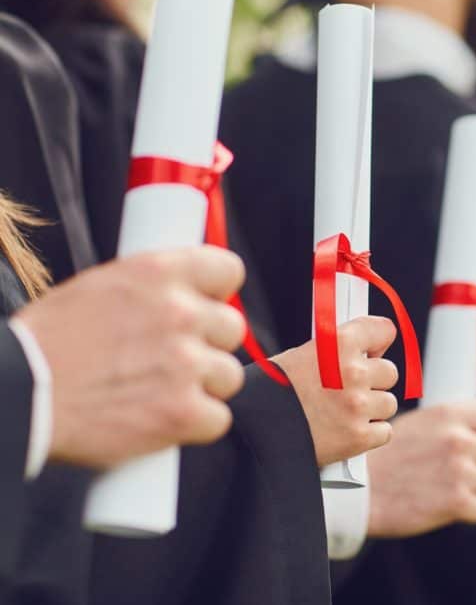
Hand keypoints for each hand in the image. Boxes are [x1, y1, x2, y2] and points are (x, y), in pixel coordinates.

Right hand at [15, 246, 247, 468]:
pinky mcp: (184, 413)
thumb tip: (184, 298)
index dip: (218, 293)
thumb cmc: (45, 345)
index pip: (229, 271)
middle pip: (232, 329)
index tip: (206, 306)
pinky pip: (218, 419)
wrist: (16, 395)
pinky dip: (194, 426)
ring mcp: (186, 364)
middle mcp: (180, 313)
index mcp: (158, 272)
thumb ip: (149, 292)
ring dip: (203, 387)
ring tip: (160, 393)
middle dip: (208, 345)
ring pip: (229, 376)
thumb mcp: (97, 289)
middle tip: (172, 359)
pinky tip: (163, 422)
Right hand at [273, 316, 398, 465]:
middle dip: (373, 381)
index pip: (384, 331)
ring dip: (372, 409)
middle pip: (389, 372)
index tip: (373, 350)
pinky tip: (347, 431)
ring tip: (344, 412)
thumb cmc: (271, 392)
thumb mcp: (301, 354)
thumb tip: (367, 351)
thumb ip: (337, 350)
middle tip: (349, 389)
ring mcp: (358, 405)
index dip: (378, 342)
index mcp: (339, 343)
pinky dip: (370, 434)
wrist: (254, 431)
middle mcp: (353, 371)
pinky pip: (384, 431)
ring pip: (388, 404)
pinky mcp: (358, 436)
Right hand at [366, 400, 475, 537]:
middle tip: (453, 471)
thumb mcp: (420, 423)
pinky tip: (443, 505)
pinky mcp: (457, 501)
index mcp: (449, 414)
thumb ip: (453, 424)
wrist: (358, 490)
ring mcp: (459, 470)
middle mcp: (458, 439)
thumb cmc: (387, 456)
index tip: (475, 441)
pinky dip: (467, 512)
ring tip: (445, 488)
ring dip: (474, 489)